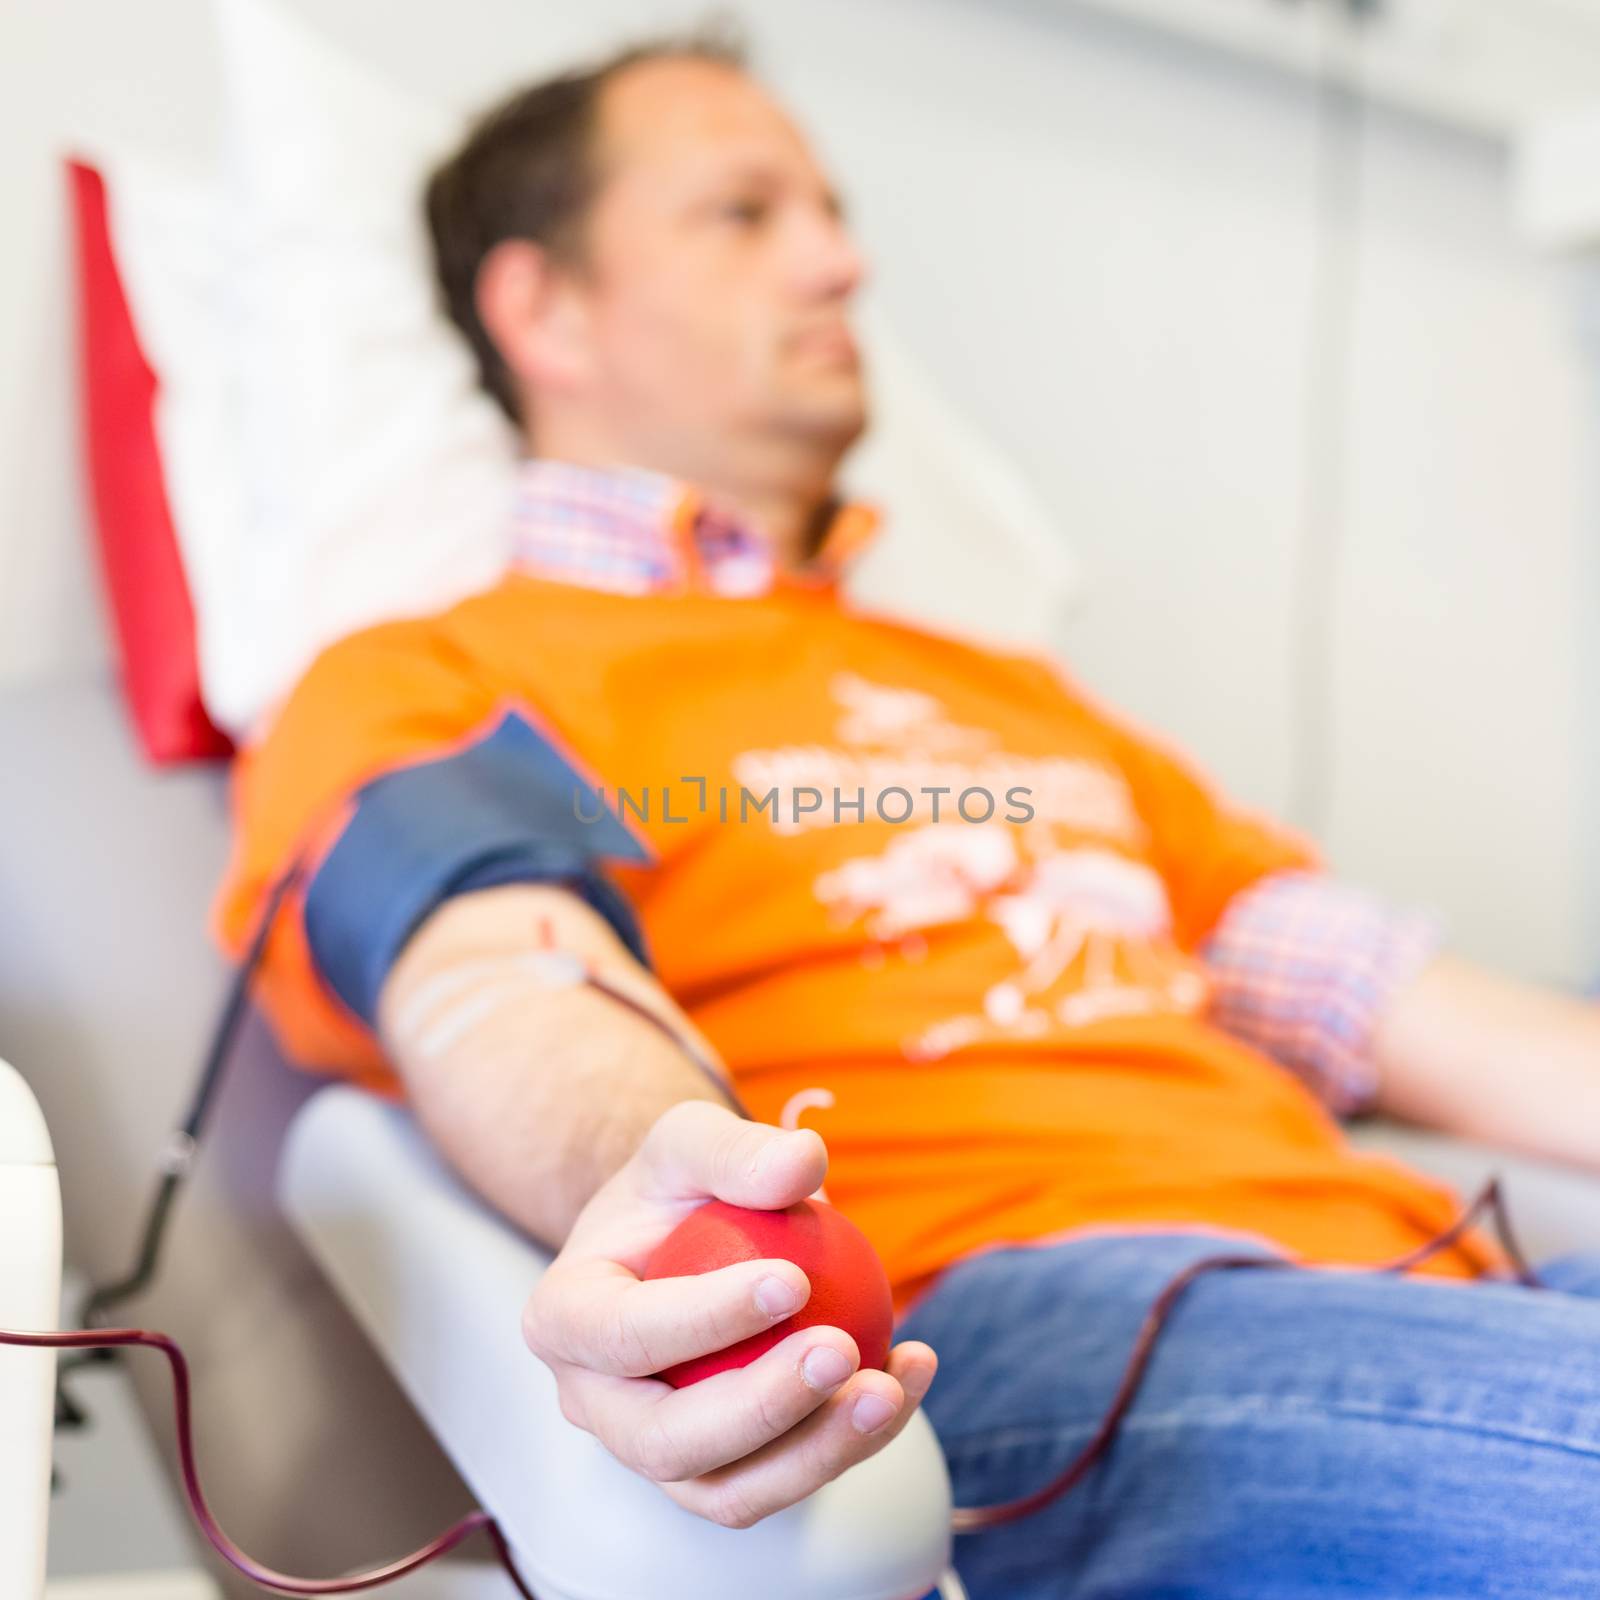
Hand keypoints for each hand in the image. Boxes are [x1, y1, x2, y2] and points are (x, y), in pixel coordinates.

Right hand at [520, 1100, 938, 1528]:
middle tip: (841, 1349)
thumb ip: (736, 1147)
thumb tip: (805, 1163)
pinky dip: (851, 1441)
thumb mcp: (692, 1138)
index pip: (624, 1335)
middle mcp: (593, 1403)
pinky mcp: (718, 1475)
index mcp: (564, 1318)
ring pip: (729, 1491)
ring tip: (892, 1385)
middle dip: (759, 1409)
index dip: (704, 1319)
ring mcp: (654, 1451)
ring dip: (818, 1451)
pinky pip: (783, 1480)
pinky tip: (910, 1372)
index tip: (794, 1280)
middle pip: (666, 1442)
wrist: (684, 1236)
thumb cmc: (680, 1184)